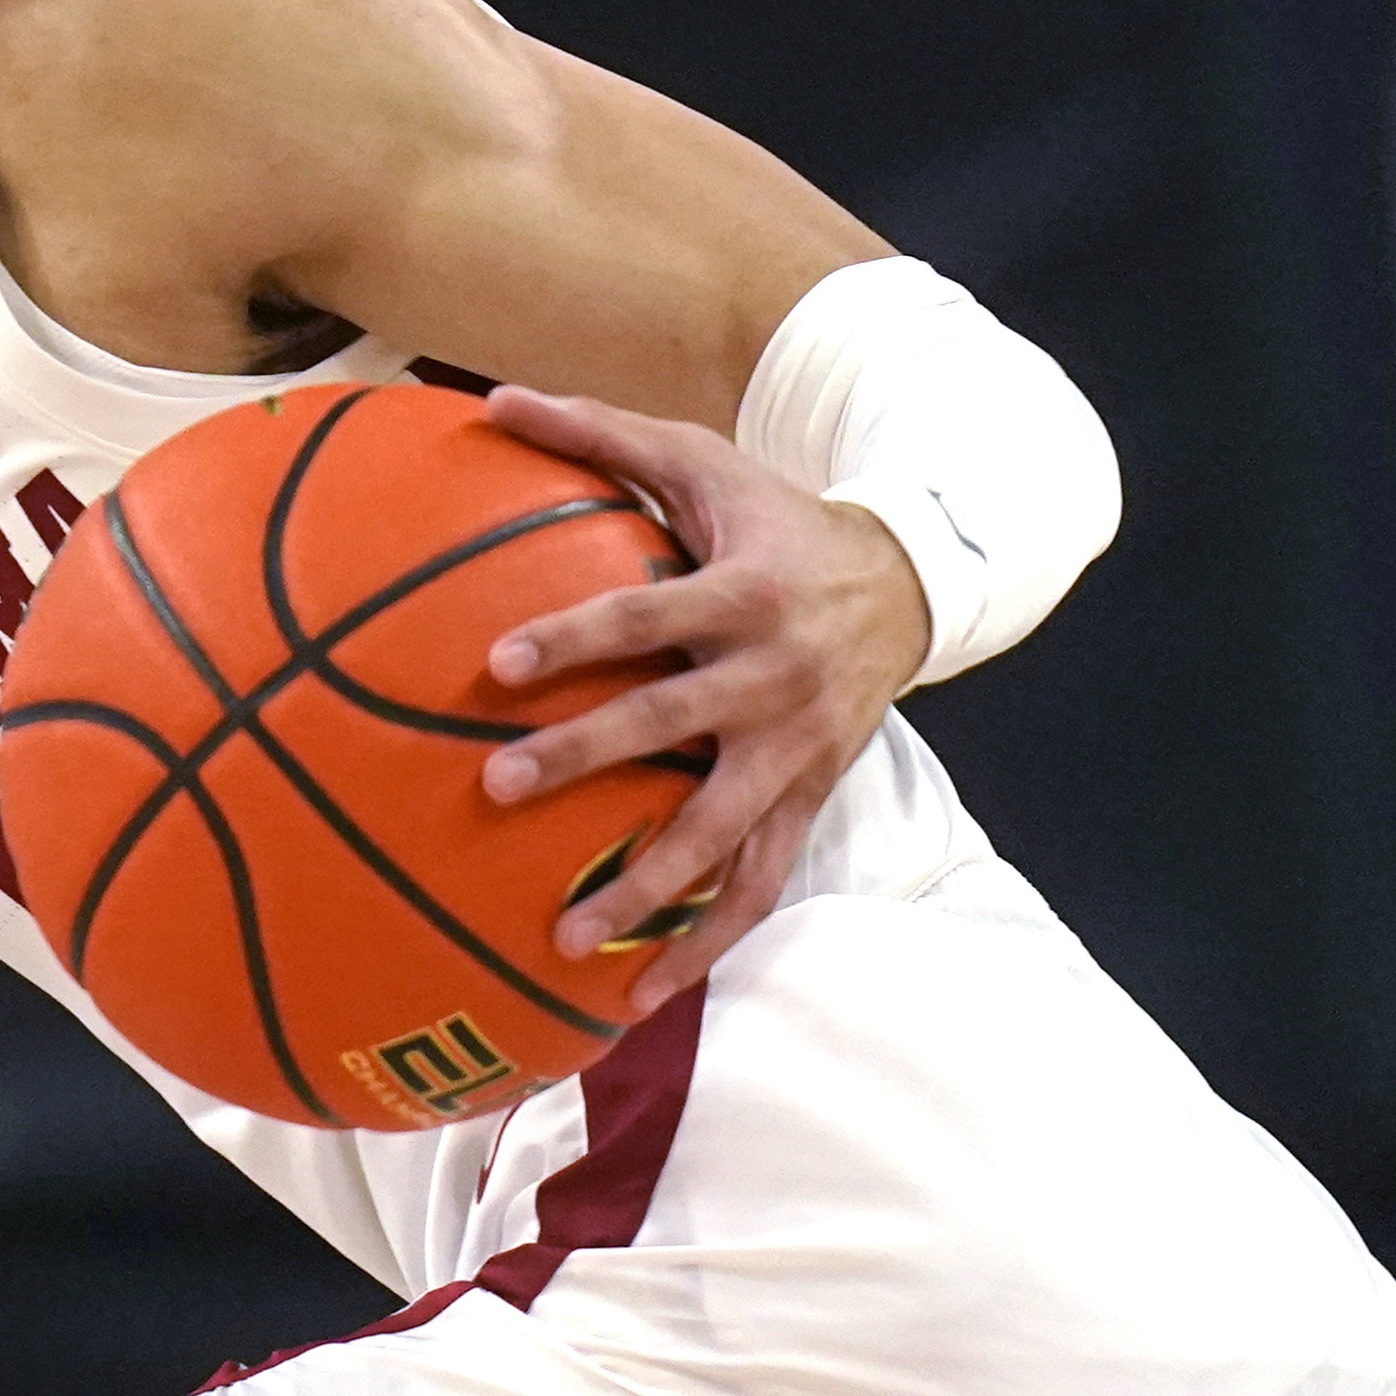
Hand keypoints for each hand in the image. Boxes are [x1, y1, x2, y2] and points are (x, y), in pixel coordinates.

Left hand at [475, 381, 932, 1009]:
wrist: (906, 584)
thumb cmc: (774, 519)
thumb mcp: (703, 462)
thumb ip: (598, 433)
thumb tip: (489, 399)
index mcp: (744, 594)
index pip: (648, 618)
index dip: (576, 639)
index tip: (495, 667)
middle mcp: (774, 681)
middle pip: (672, 727)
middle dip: (585, 759)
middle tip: (494, 788)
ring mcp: (798, 753)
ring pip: (724, 837)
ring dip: (648, 893)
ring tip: (566, 942)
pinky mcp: (808, 803)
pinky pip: (757, 889)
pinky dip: (704, 946)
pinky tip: (638, 995)